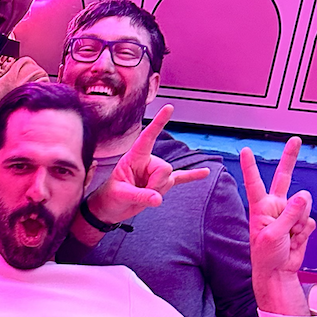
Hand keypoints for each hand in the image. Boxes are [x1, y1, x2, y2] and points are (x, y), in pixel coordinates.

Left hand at [85, 107, 208, 225]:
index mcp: (135, 156)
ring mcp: (156, 172)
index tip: (169, 107)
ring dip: (158, 191)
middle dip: (156, 184)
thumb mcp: (121, 195)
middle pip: (165, 168)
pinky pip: (180, 178)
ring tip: (143, 196)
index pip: (148, 137)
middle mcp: (148, 161)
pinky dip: (192, 176)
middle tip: (141, 194)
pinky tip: (205, 173)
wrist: (112, 208)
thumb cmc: (111, 197)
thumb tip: (158, 199)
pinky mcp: (161, 183)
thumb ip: (140, 196)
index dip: (158, 123)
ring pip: (169, 179)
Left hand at [241, 143, 314, 314]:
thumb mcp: (273, 235)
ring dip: (300, 222)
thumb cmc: (267, 256)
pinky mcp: (301, 224)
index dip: (250, 167)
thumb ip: (289, 214)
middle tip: (295, 139)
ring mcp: (290, 214)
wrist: (278, 273)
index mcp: (261, 208)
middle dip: (290, 158)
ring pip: (305, 206)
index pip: (255, 183)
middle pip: (284, 178)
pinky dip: (305, 232)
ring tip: (289, 237)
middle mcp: (275, 207)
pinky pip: (310, 221)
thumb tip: (304, 194)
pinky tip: (295, 241)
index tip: (245, 150)